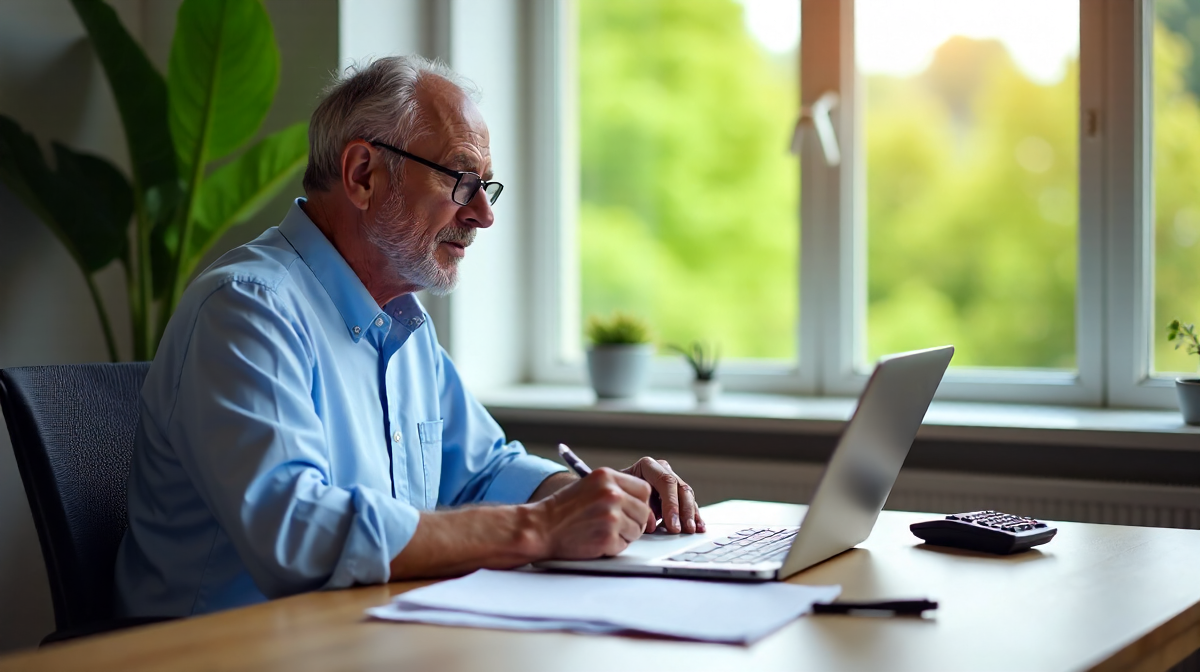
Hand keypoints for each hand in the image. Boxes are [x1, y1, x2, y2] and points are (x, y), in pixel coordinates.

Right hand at [533, 468, 652, 558]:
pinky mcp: (607, 537)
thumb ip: (615, 489)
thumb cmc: (562, 509)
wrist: (540, 527)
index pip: (644, 489)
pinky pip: (624, 545)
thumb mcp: (589, 486)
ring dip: (624, 535)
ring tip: (601, 531)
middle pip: (643, 511)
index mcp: (606, 477)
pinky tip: (596, 540)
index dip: (639, 502)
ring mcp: (610, 516)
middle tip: (614, 525)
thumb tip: (643, 502)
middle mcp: (611, 493)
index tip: (630, 510)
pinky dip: (613, 547)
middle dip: (633, 521)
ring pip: (637, 530)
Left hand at [620, 457, 704, 533]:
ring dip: (691, 514)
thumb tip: (653, 524)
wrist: (614, 492)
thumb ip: (640, 508)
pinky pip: (689, 503)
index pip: (666, 482)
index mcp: (648, 466)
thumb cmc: (616, 492)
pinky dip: (694, 515)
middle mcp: (662, 470)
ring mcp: (671, 479)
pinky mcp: (676, 492)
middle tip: (684, 529)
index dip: (671, 504)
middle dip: (684, 511)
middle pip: (680, 488)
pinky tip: (698, 526)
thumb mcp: (623, 497)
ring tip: (691, 530)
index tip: (672, 524)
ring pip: (687, 495)